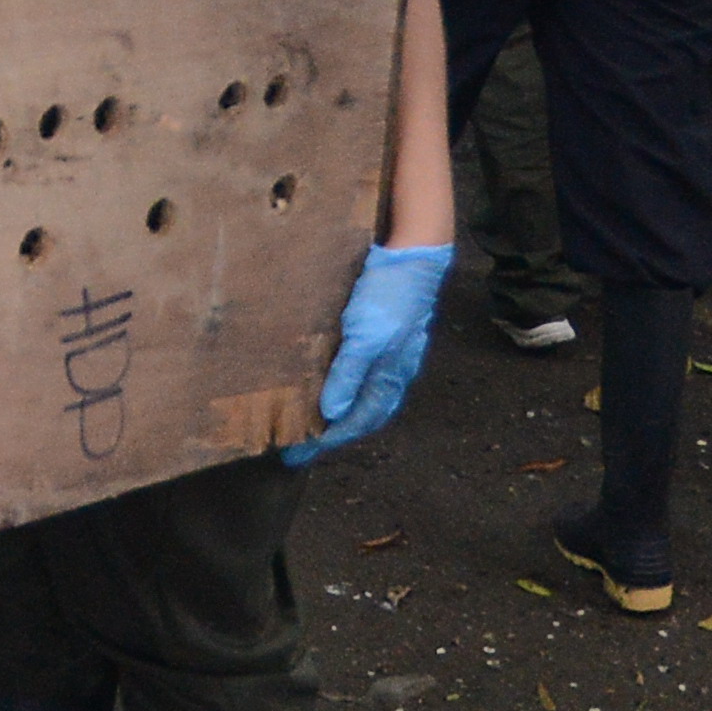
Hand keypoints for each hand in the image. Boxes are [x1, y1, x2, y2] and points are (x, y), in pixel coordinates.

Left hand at [279, 243, 450, 467]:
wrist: (414, 253)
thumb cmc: (391, 295)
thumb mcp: (366, 336)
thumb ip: (349, 373)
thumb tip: (331, 413)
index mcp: (389, 378)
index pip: (356, 422)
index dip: (328, 441)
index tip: (297, 456)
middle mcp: (391, 372)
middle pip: (361, 415)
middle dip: (332, 433)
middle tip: (299, 446)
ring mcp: (389, 355)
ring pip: (363, 396)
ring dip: (339, 412)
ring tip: (311, 421)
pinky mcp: (381, 336)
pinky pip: (360, 372)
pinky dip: (343, 385)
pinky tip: (328, 380)